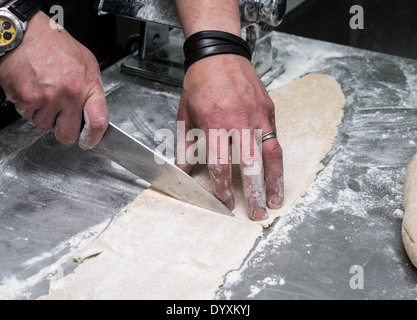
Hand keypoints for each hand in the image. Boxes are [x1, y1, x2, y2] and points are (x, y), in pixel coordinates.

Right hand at [0, 12, 107, 148]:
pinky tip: (32, 89)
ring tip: (44, 93)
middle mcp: (69, 93)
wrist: (24, 32)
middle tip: (60, 118)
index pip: (98, 121)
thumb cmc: (54, 44)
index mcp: (87, 85)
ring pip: (44, 125)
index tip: (89, 142)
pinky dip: (28, 106)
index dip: (93, 138)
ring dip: (43, 115)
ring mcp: (46, 98)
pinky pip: (27, 115)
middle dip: (62, 130)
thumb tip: (92, 111)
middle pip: (66, 134)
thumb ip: (91, 88)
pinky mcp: (25, 98)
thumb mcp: (86, 62)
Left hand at [176, 54, 283, 219]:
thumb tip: (181, 171)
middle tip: (256, 213)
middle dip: (254, 193)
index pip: (221, 164)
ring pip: (271, 154)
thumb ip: (185, 146)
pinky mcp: (268, 110)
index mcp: (214, 123)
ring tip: (275, 200)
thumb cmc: (200, 84)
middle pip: (251, 165)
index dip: (224, 188)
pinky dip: (276, 160)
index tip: (226, 203)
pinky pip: (275, 139)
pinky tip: (276, 174)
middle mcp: (239, 121)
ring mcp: (257, 115)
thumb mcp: (186, 115)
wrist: (219, 55)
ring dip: (274, 181)